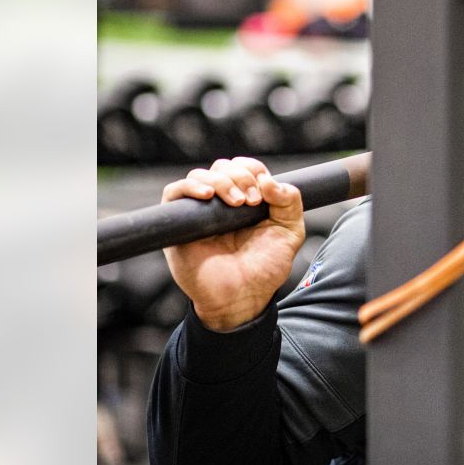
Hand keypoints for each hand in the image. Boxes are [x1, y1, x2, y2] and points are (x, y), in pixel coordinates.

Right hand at [161, 157, 304, 331]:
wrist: (243, 297)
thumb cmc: (265, 268)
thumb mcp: (289, 233)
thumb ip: (290, 203)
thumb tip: (270, 180)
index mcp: (248, 199)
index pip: (245, 167)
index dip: (253, 169)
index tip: (264, 191)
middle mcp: (222, 202)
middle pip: (223, 167)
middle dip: (240, 176)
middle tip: (251, 201)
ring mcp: (200, 211)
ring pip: (200, 175)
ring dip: (221, 181)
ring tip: (236, 202)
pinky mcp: (180, 224)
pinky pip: (174, 193)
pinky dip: (189, 186)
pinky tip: (206, 195)